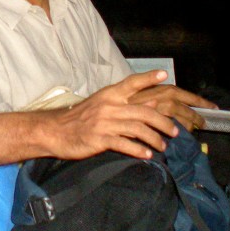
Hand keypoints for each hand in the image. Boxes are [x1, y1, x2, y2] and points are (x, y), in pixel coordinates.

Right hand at [45, 71, 213, 159]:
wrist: (55, 131)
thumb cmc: (79, 118)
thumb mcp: (99, 104)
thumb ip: (120, 103)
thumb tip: (146, 104)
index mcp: (109, 94)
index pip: (131, 82)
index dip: (148, 78)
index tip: (164, 75)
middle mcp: (109, 106)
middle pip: (144, 111)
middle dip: (163, 122)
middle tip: (174, 131)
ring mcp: (104, 122)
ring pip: (138, 128)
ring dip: (155, 138)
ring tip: (163, 146)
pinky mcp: (100, 139)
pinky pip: (125, 144)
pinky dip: (139, 150)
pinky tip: (147, 155)